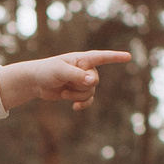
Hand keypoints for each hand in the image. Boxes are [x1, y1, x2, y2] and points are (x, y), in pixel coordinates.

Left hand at [1, 49, 131, 111]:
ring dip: (77, 95)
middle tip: (66, 83)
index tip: (128, 57)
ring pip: (90, 92)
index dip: (115, 57)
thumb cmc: (46, 71)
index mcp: (82, 59)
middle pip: (95, 81)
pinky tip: (74, 107)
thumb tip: (91, 81)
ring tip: (63, 91)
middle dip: (81, 86)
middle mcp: (85, 69)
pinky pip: (88, 100)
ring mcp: (82, 81)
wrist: (35, 82)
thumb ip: (76, 75)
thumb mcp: (60, 71)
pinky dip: (82, 104)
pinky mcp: (77, 92)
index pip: (102, 57)